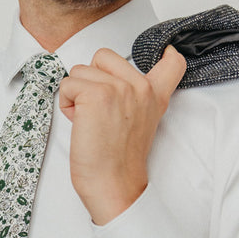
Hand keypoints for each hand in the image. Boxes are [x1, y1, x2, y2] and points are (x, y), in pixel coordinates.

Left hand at [58, 44, 185, 223]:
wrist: (112, 184)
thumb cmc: (117, 161)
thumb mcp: (139, 123)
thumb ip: (135, 98)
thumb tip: (111, 79)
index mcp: (154, 95)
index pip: (172, 62)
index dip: (166, 53)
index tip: (165, 53)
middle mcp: (140, 87)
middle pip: (103, 56)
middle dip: (91, 78)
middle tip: (98, 110)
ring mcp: (119, 88)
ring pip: (79, 70)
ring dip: (75, 93)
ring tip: (88, 119)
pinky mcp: (96, 94)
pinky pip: (67, 84)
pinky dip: (66, 103)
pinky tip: (79, 122)